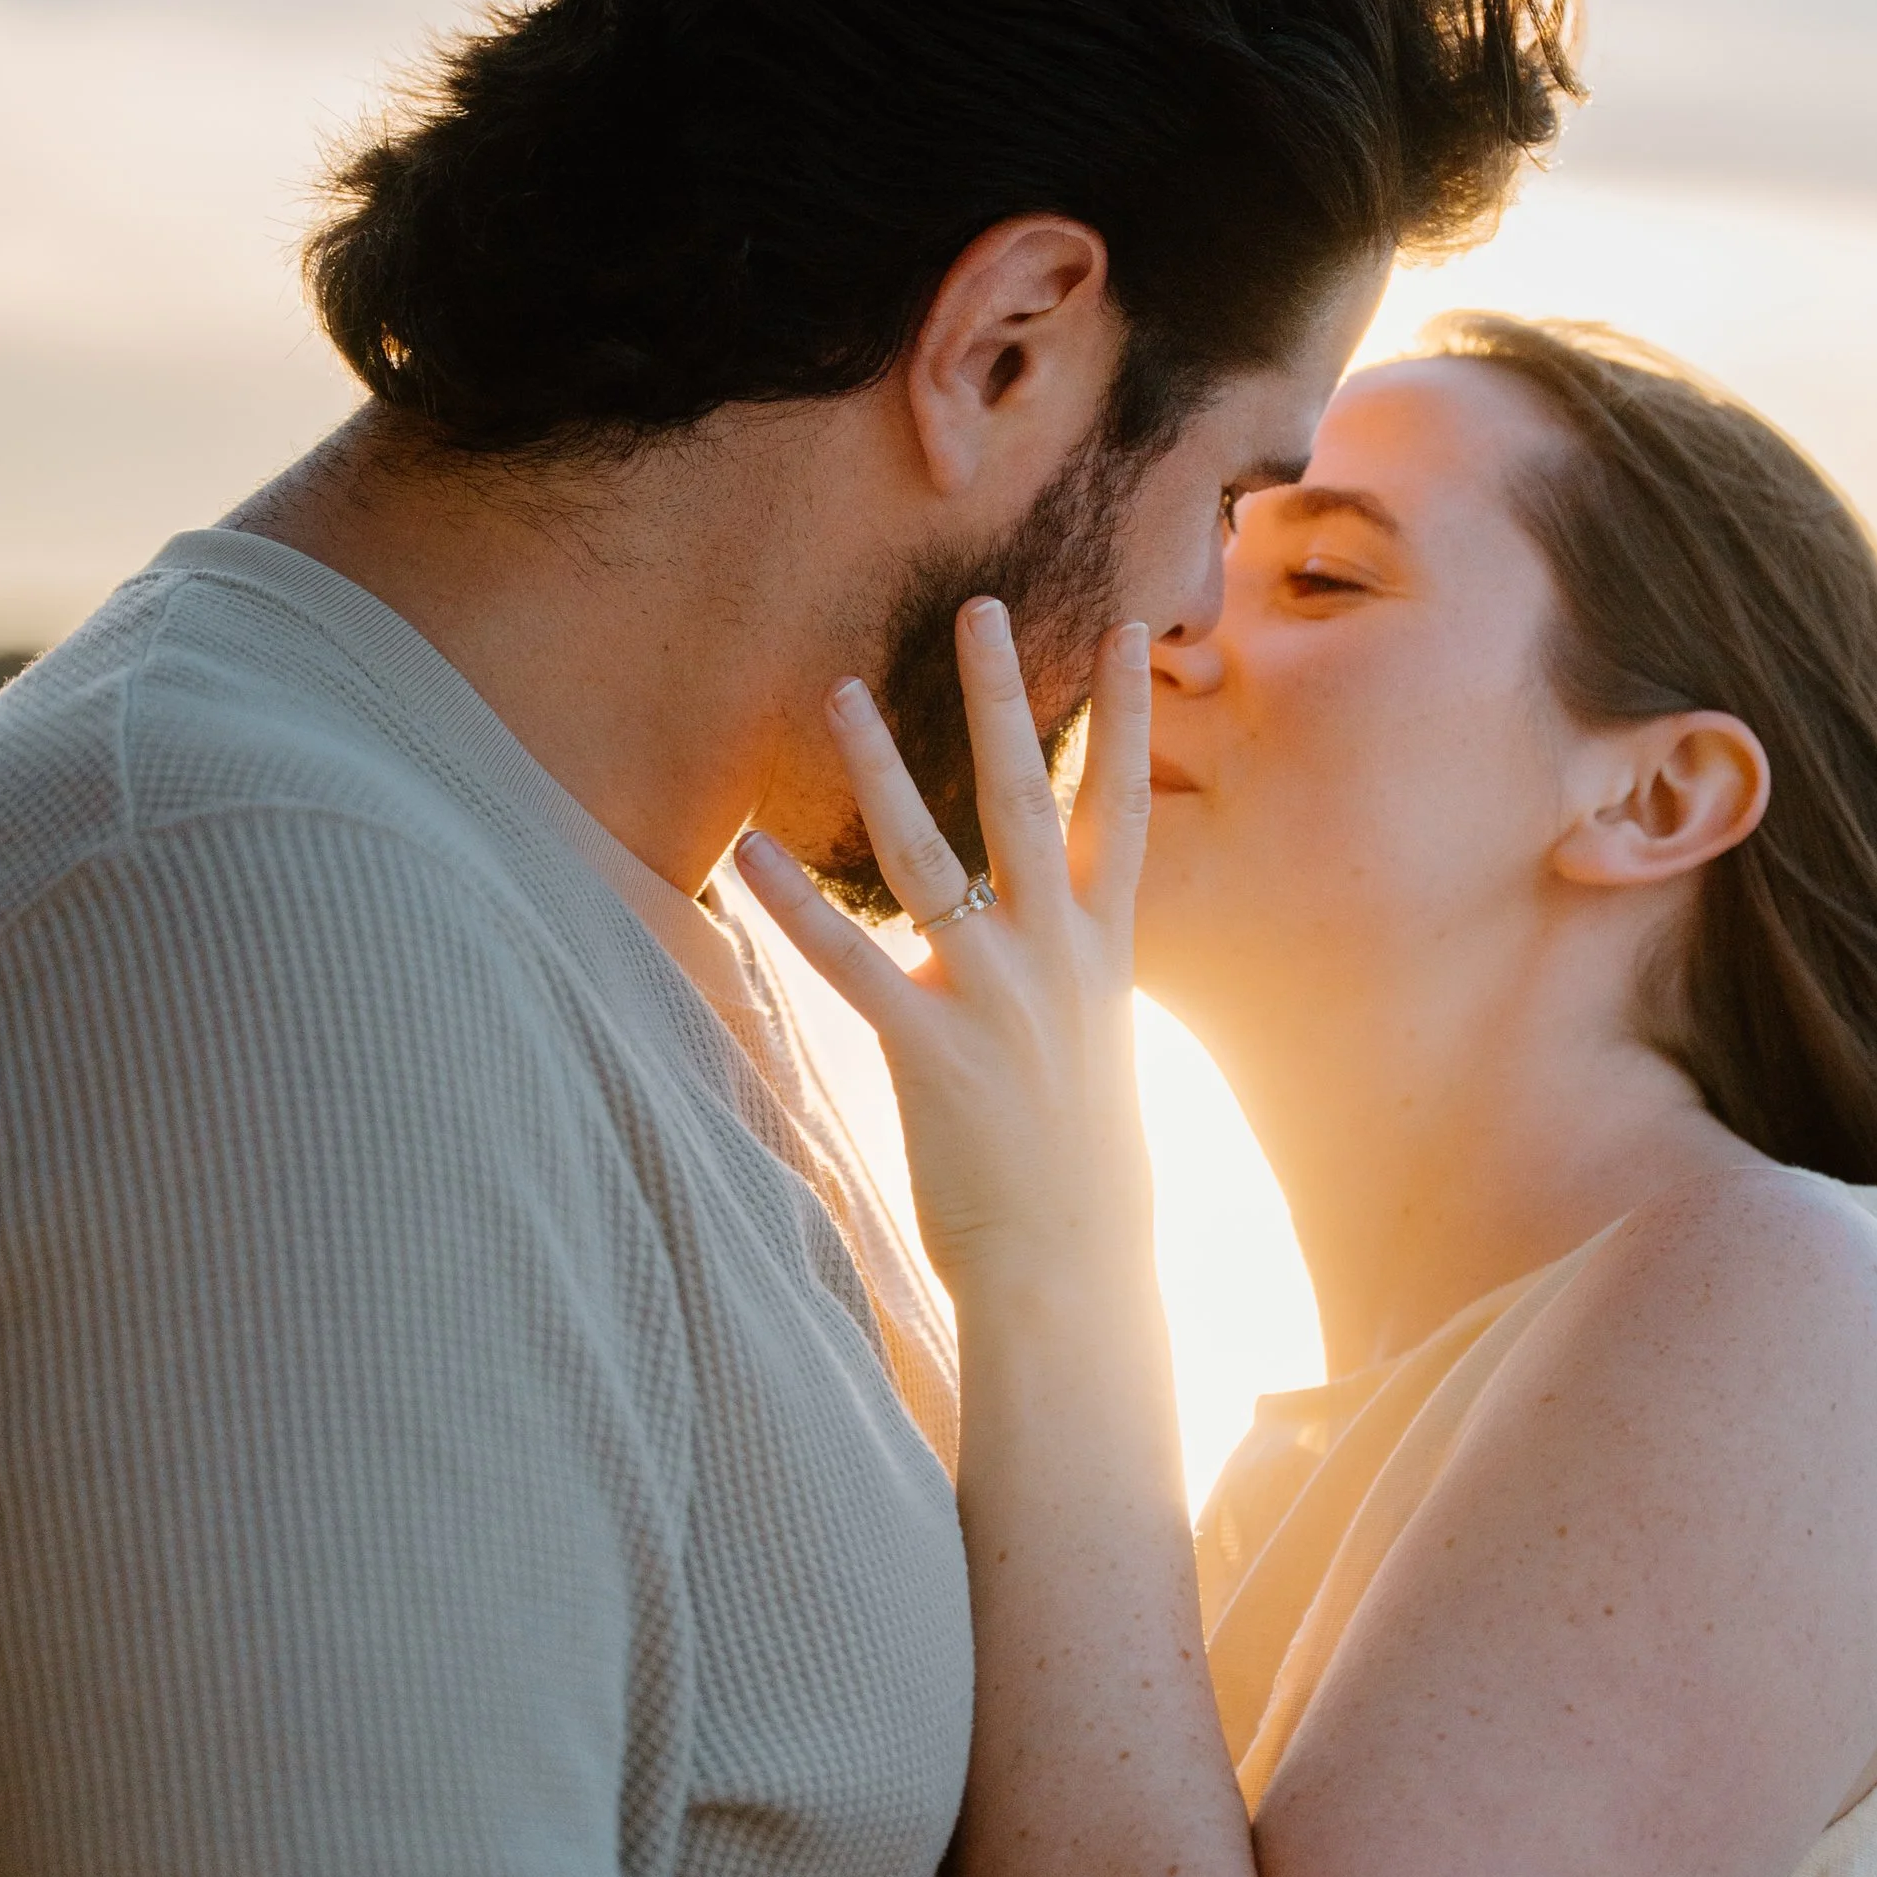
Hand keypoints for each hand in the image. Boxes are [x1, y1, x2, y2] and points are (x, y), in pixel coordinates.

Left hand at [734, 600, 1154, 1298]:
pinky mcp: (928, 1050)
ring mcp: (993, 999)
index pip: (1122, 809)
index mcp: (1103, 955)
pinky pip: (848, 961)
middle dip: (1004, 698)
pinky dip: (793, 903)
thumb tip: (1055, 960)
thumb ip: (1071, 989)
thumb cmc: (1084, 1177)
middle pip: (1032, 799)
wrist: (1076, 1270)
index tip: (1129, 630)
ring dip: (884, 768)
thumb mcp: (1100, 1058)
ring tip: (838, 691)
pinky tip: (747, 848)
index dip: (1127, 716)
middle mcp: (1057, 959)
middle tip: (979, 607)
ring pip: (932, 857)